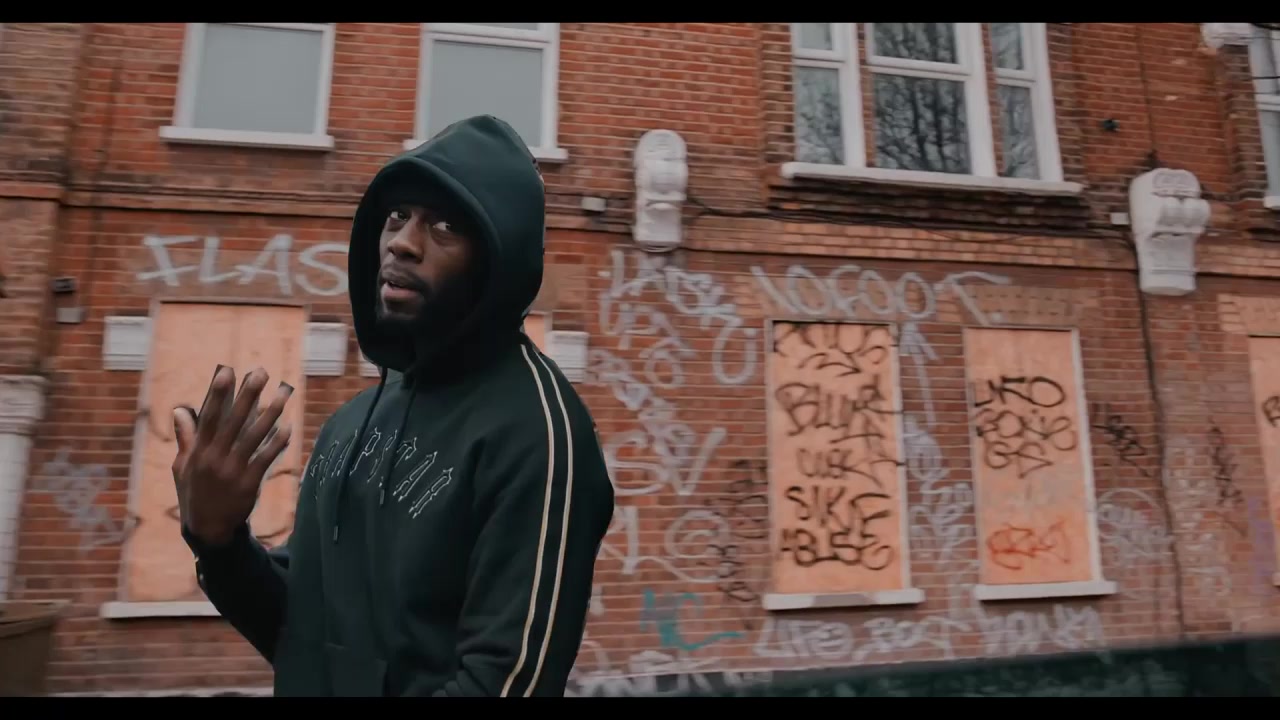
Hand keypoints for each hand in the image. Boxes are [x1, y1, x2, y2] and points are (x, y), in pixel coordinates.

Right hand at [171, 365, 293, 546]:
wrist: (208, 529)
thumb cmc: (194, 493)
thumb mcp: (182, 467)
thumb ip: (185, 438)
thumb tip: (179, 410)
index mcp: (198, 452)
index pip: (208, 416)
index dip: (217, 393)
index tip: (227, 371)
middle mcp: (214, 458)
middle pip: (234, 420)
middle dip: (248, 395)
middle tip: (261, 373)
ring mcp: (232, 471)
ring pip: (254, 436)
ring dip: (271, 412)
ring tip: (284, 393)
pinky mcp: (249, 484)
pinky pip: (266, 458)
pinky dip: (277, 442)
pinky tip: (288, 426)